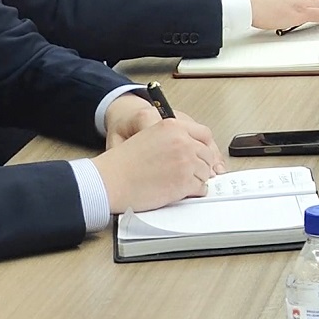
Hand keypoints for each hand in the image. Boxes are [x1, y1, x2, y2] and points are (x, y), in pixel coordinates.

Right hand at [92, 112, 224, 212]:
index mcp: (172, 126)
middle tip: (193, 172)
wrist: (111, 180)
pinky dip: (195, 191)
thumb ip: (173, 138)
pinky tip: (182, 191)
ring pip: (205, 172)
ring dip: (197, 179)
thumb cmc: (123, 162)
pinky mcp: (185, 182)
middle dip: (202, 165)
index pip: (204, 134)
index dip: (205, 147)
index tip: (204, 156)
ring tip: (181, 183)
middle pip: (207, 154)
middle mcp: (182, 141)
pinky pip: (201, 187)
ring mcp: (185, 161)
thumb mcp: (148, 136)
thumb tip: (192, 150)